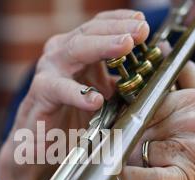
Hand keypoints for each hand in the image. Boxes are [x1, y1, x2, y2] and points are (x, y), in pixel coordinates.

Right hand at [0, 9, 148, 179]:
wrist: (41, 144)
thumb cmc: (70, 117)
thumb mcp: (102, 95)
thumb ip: (120, 81)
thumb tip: (154, 68)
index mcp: (76, 51)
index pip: (99, 26)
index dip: (121, 21)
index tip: (144, 23)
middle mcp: (61, 54)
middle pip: (90, 31)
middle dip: (117, 29)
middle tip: (141, 31)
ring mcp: (49, 71)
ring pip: (75, 50)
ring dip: (101, 46)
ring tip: (125, 47)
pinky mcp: (40, 93)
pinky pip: (59, 89)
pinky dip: (78, 94)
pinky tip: (95, 99)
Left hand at [120, 61, 194, 179]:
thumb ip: (188, 77)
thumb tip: (164, 48)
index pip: (145, 98)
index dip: (131, 114)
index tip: (126, 123)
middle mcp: (192, 119)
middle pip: (136, 125)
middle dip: (130, 139)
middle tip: (134, 151)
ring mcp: (188, 148)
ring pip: (135, 149)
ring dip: (131, 162)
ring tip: (143, 167)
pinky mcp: (184, 178)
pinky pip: (143, 176)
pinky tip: (127, 178)